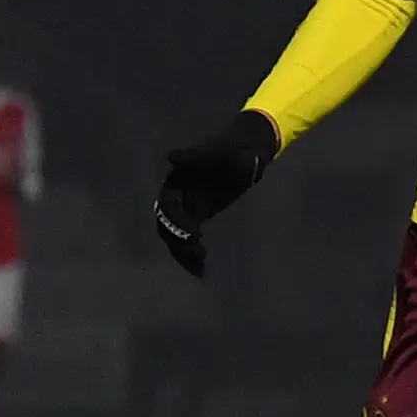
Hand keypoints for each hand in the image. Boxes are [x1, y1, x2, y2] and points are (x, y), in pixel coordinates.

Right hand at [152, 110, 280, 277]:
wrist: (247, 149)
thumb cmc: (233, 147)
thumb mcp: (219, 150)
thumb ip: (197, 156)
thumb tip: (172, 157)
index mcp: (177, 180)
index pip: (169, 204)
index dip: (176, 220)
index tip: (193, 234)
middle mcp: (177, 194)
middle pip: (168, 223)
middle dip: (179, 241)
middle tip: (198, 255)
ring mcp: (187, 205)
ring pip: (176, 233)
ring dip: (183, 251)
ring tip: (199, 268)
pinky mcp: (199, 213)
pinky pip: (189, 236)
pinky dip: (192, 251)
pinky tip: (201, 268)